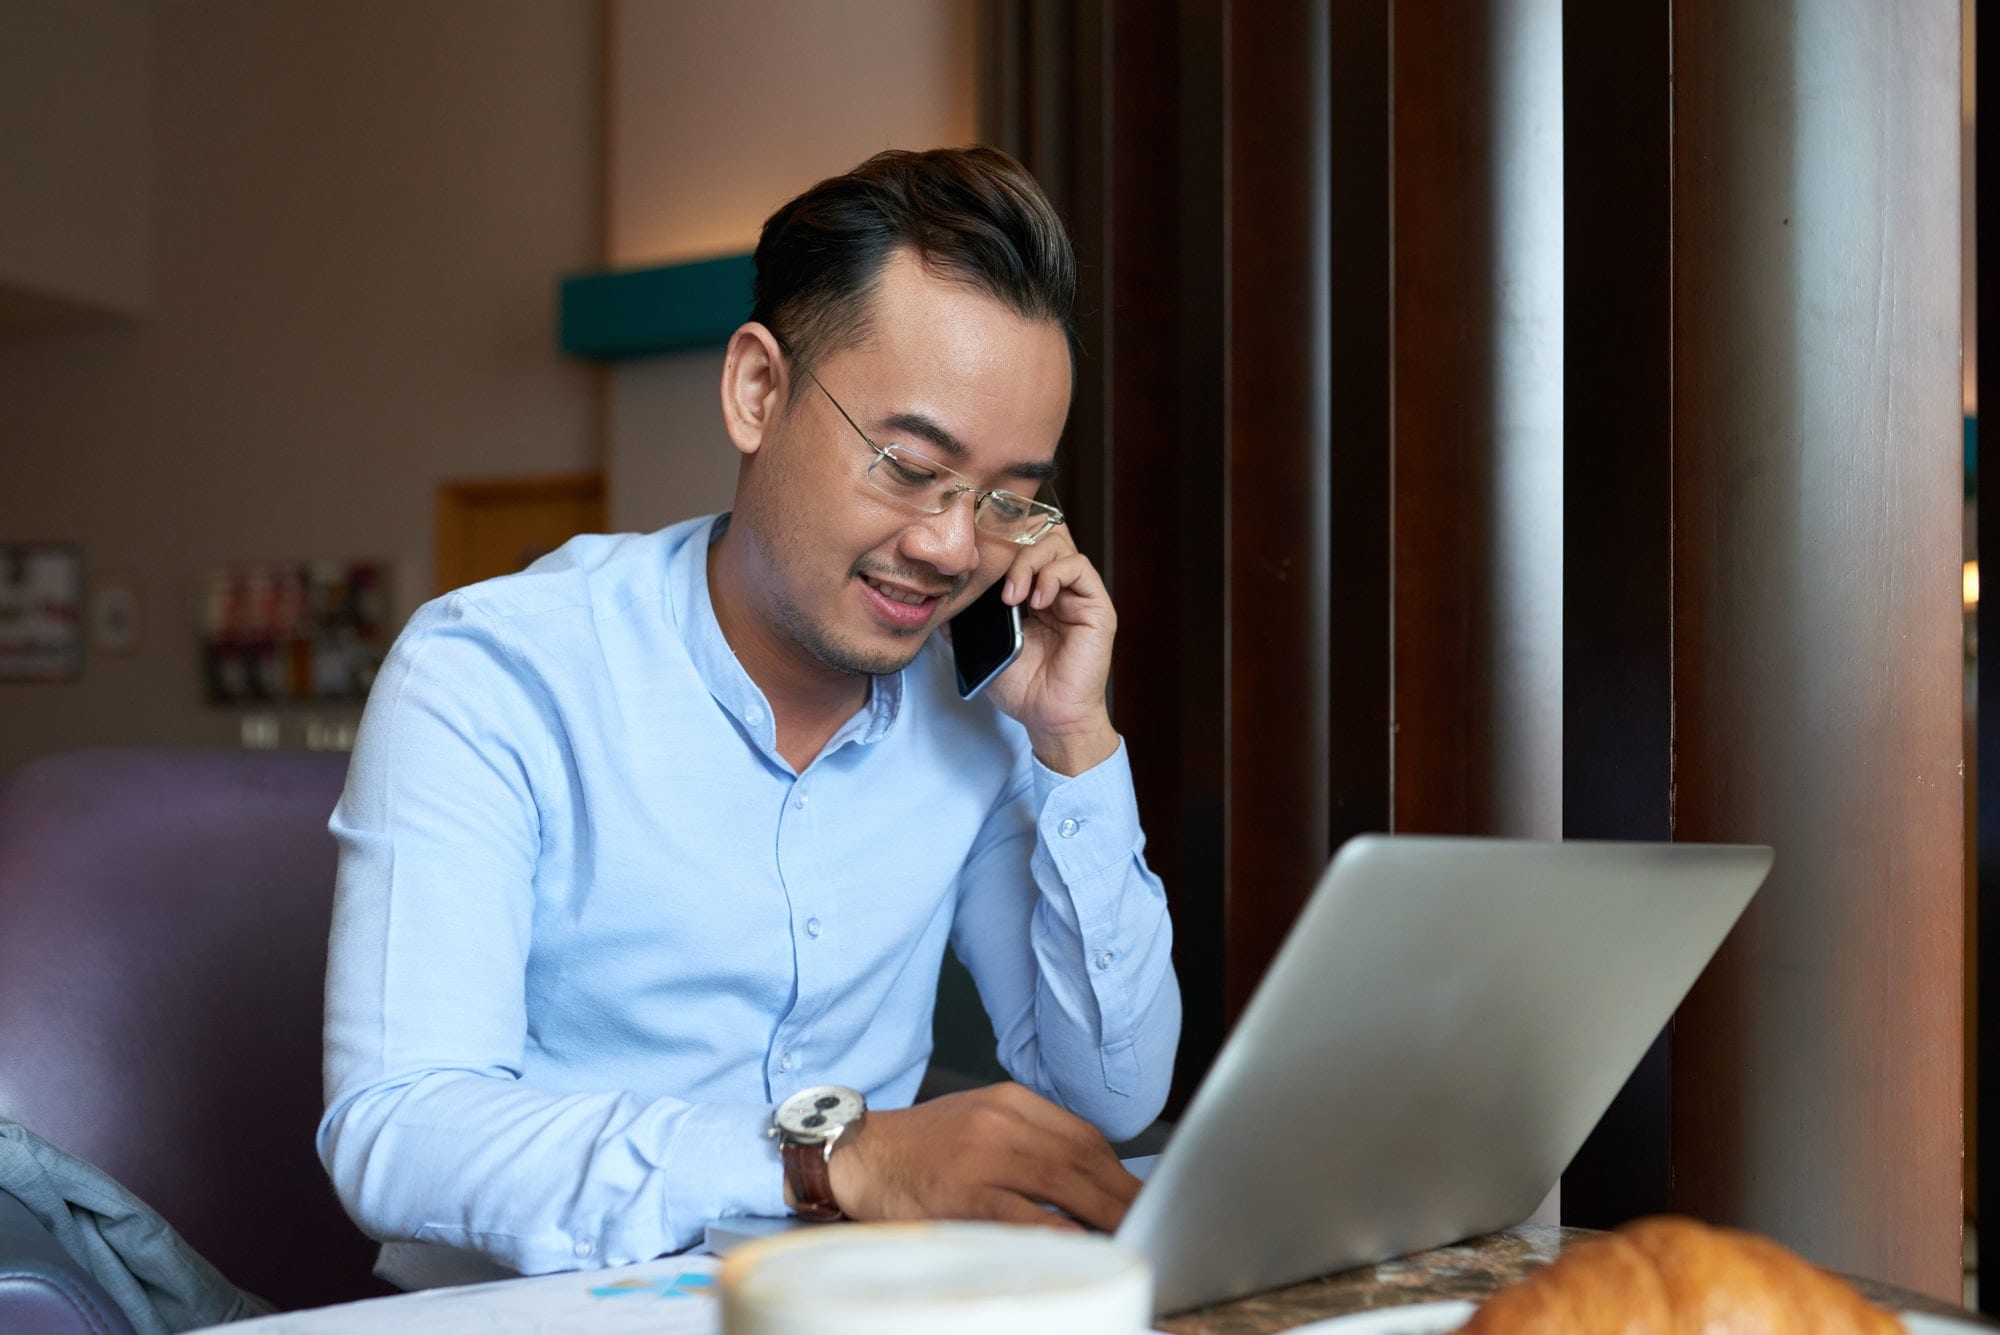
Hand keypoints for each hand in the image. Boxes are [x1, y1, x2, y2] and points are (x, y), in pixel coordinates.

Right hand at [824, 1082, 1139, 1231]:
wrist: (855, 1154)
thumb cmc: (921, 1149)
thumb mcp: (979, 1125)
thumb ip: (1029, 1144)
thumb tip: (1087, 1183)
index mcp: (1010, 1101)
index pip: (1084, 1136)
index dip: (1120, 1171)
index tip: (1143, 1197)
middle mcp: (1001, 1120)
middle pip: (1082, 1158)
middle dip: (1122, 1195)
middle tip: (1150, 1224)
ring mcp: (983, 1154)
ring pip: (1061, 1181)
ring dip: (1103, 1213)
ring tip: (1129, 1237)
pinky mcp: (962, 1190)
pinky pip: (1020, 1212)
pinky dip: (1056, 1229)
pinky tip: (1079, 1243)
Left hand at [980, 527, 1119, 774]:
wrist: (1048, 717)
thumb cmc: (1021, 686)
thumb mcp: (982, 646)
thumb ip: (966, 619)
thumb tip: (942, 595)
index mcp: (1031, 591)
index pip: (1021, 544)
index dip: (1002, 540)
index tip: (976, 555)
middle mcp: (1056, 587)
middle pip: (1041, 534)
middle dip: (1014, 547)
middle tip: (996, 580)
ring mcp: (1077, 594)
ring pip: (1058, 543)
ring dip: (1029, 562)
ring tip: (1013, 596)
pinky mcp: (1096, 605)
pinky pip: (1078, 567)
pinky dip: (1052, 575)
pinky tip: (1037, 600)